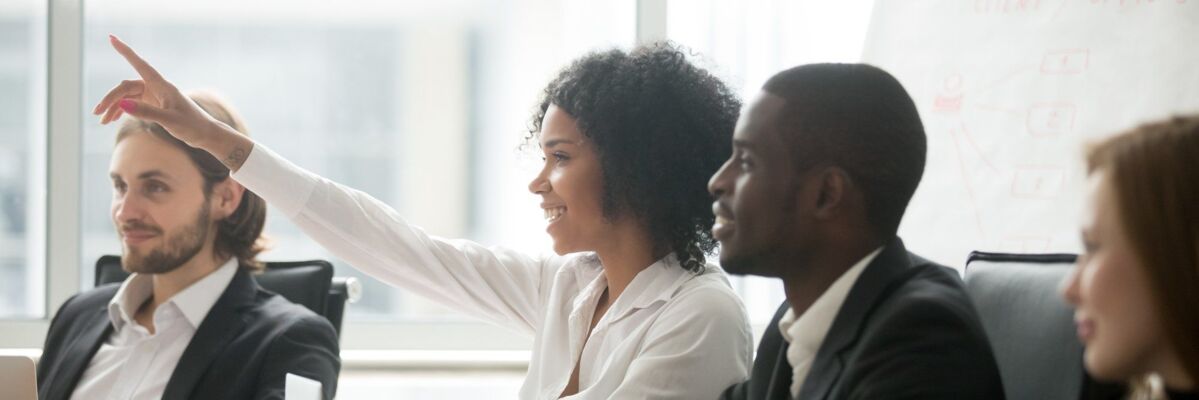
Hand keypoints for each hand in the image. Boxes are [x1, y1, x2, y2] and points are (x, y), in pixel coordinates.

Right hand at [93, 35, 216, 147]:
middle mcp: (156, 88)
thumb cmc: (191, 125)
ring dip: (114, 106)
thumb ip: (146, 112)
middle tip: (97, 113)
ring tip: (103, 121)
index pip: (140, 64)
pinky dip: (121, 110)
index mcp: (162, 86)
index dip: (125, 51)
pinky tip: (111, 120)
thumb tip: (122, 104)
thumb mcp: (169, 120)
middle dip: (110, 98)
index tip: (111, 37)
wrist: (205, 134)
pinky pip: (132, 104)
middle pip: (126, 87)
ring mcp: (154, 96)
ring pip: (126, 96)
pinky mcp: (153, 105)